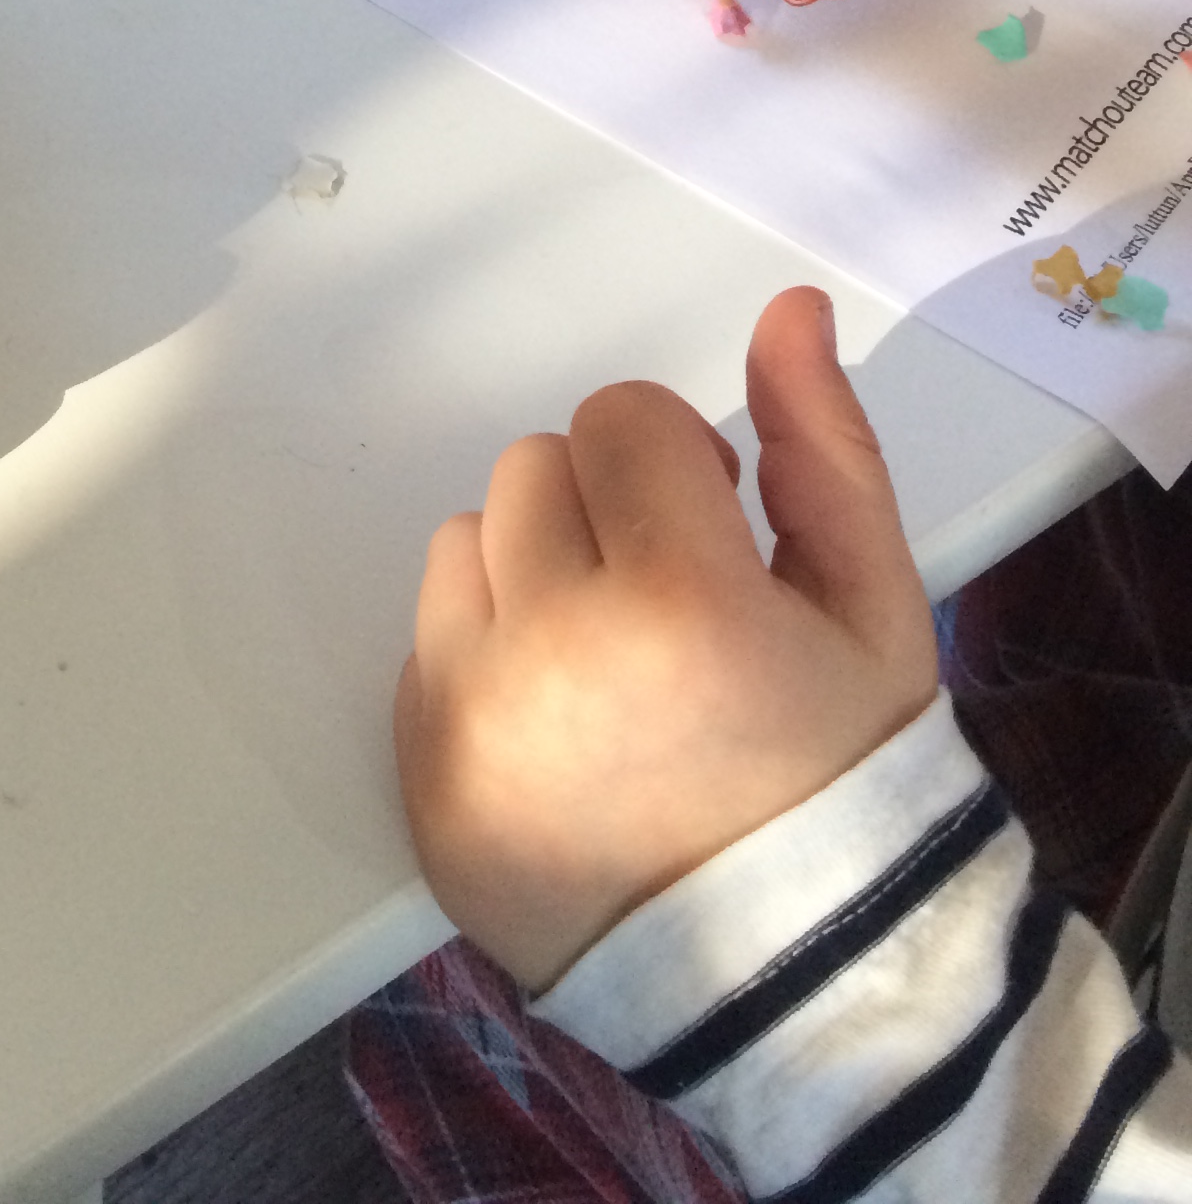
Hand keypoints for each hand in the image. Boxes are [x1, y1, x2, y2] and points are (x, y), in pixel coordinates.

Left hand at [395, 288, 939, 993]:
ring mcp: (471, 720)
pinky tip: (566, 729)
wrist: (787, 983)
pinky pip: (425, 643)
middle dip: (603, 515)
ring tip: (615, 672)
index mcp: (679, 602)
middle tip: (671, 615)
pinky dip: (485, 662)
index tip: (720, 542)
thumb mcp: (874, 611)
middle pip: (535, 467)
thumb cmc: (840, 780)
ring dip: (532, 579)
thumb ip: (825, 448)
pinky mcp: (420, 776)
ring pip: (467, 543)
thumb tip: (786, 310)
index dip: (677, 469)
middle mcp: (553, 652)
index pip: (619, 419)